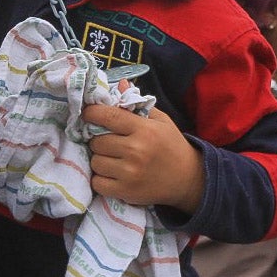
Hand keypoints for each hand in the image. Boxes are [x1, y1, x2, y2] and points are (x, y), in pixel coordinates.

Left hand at [84, 103, 204, 212]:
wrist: (188, 179)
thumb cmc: (172, 146)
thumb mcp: (161, 121)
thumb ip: (138, 104)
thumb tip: (121, 84)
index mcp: (144, 129)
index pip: (108, 116)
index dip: (92, 113)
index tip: (88, 114)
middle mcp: (136, 150)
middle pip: (97, 141)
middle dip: (98, 140)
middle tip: (108, 142)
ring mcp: (130, 173)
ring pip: (95, 161)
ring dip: (100, 159)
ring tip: (112, 159)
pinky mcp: (126, 192)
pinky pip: (98, 183)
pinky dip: (101, 179)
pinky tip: (112, 174)